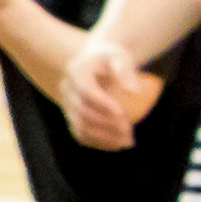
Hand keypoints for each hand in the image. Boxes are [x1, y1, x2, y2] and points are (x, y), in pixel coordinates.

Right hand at [59, 37, 160, 151]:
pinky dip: (98, 142)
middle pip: (83, 111)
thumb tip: (134, 91)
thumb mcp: (121, 57)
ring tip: (128, 140)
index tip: (122, 113)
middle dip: (106, 123)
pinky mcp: (71, 116)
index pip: (86, 91)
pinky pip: (81, 134)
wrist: (98, 60)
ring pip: (80, 126)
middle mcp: (66, 88)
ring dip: (104, 137)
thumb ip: (126, 71)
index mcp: (76, 70)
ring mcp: (66, 104)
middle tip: (129, 129)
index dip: (102, 104)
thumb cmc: (113, 58)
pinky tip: (118, 144)